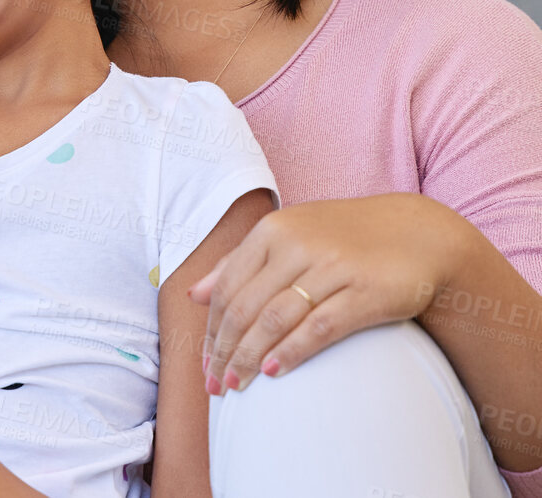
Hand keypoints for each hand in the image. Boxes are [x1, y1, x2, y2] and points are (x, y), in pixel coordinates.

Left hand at [188, 193, 469, 393]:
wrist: (421, 234)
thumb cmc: (344, 240)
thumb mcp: (289, 238)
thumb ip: (240, 264)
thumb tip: (194, 295)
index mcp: (272, 230)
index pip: (228, 287)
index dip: (211, 329)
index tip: (204, 362)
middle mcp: (297, 244)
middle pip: (245, 306)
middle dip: (224, 350)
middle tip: (214, 384)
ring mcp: (332, 266)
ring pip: (274, 318)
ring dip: (249, 357)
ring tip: (236, 384)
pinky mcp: (365, 291)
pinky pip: (318, 327)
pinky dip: (291, 351)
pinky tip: (273, 372)